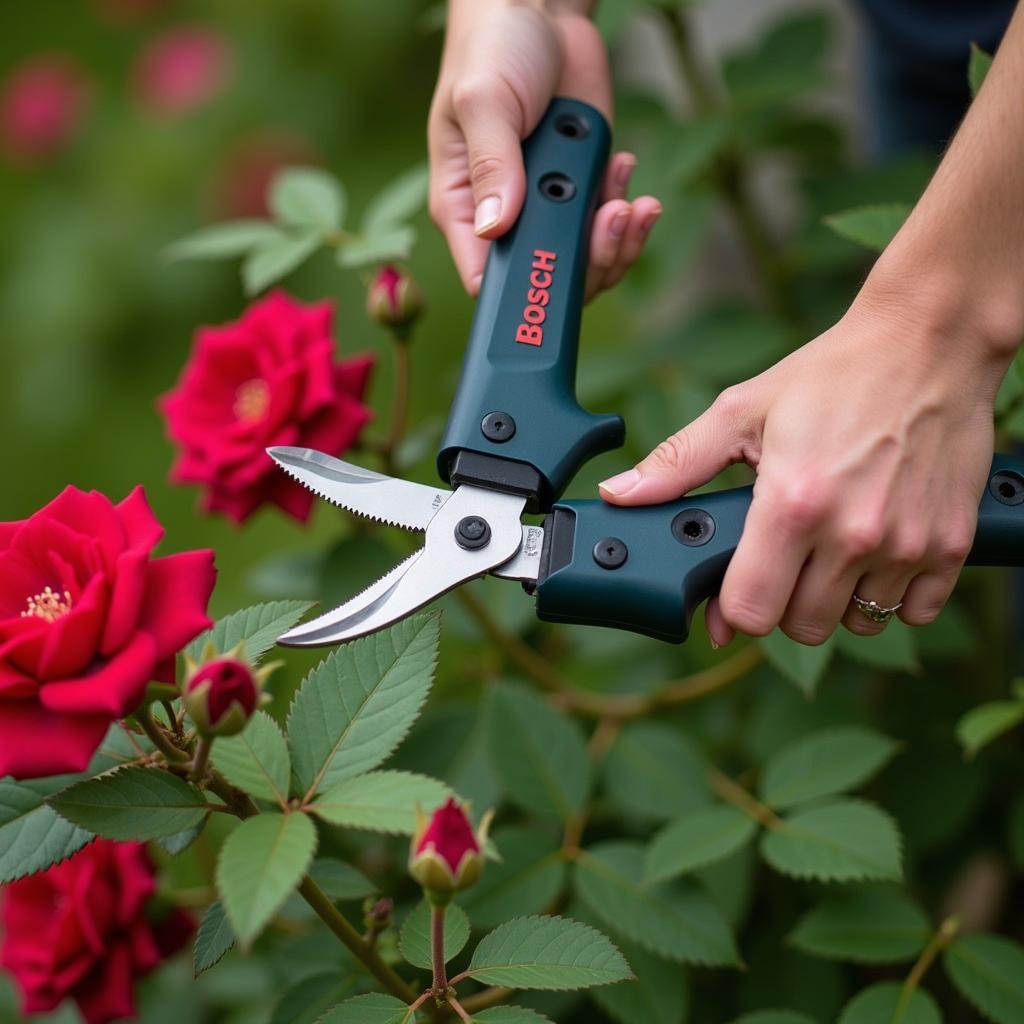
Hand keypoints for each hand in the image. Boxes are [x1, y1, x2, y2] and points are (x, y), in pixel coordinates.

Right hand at [428, 1, 660, 298]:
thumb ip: (492, 164)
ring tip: (631, 201)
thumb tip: (495, 225)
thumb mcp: (483, 101)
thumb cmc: (491, 50)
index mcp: (465, 208)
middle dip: (590, 262)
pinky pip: (610, 228)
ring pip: (587, 262)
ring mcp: (550, 207)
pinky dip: (629, 214)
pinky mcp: (585, 189)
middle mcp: (508, 218)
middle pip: (548, 279)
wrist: (541, 12)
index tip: (558, 279)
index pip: (486, 279)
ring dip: (618, 240)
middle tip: (613, 218)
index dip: (523, 293)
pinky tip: (625, 169)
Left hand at [598, 281, 1012, 646]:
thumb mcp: (742, 409)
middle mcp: (852, 534)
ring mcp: (907, 544)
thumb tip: (618, 494)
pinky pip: (914, 611)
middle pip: (803, 627)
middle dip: (783, 602)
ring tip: (831, 549)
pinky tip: (877, 551)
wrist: (928, 343)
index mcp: (792, 504)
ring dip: (837, 600)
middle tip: (785, 558)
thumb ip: (678, 463)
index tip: (736, 585)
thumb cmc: (833, 374)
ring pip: (858, 624)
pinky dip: (892, 594)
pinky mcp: (950, 543)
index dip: (734, 606)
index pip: (752, 612)